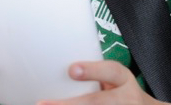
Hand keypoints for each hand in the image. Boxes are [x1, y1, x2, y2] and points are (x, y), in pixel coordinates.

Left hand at [36, 61, 170, 104]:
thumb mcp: (114, 76)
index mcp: (123, 79)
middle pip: (97, 102)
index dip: (91, 70)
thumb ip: (94, 71)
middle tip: (43, 103)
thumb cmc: (120, 89)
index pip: (111, 71)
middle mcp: (127, 99)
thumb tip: (62, 69)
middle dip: (71, 104)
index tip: (71, 70)